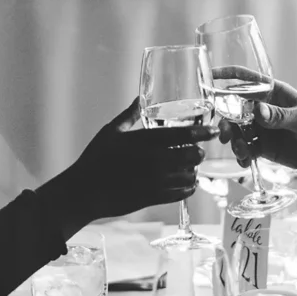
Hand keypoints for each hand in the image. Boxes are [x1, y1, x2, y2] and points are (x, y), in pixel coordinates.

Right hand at [47, 99, 214, 238]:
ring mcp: (155, 181)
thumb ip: (128, 115)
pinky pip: (181, 193)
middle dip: (198, 152)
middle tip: (198, 151)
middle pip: (190, 155)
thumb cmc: (95, 159)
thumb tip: (138, 97)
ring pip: (189, 175)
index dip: (200, 132)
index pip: (181, 134)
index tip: (212, 130)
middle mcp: (153, 160)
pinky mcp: (154, 198)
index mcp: (144, 141)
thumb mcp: (110, 132)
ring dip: (193, 170)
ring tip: (191, 167)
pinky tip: (187, 183)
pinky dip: (188, 187)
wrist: (84, 192)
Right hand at [220, 80, 296, 193]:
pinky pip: (246, 148)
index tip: (209, 77)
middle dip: (226, 120)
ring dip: (233, 140)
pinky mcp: (265, 147)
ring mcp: (264, 128)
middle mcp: (265, 109)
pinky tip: (246, 162)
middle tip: (225, 134)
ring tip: (241, 152)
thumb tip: (256, 111)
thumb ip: (280, 117)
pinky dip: (242, 155)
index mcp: (274, 93)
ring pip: (238, 131)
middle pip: (235, 109)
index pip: (246, 79)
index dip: (226, 76)